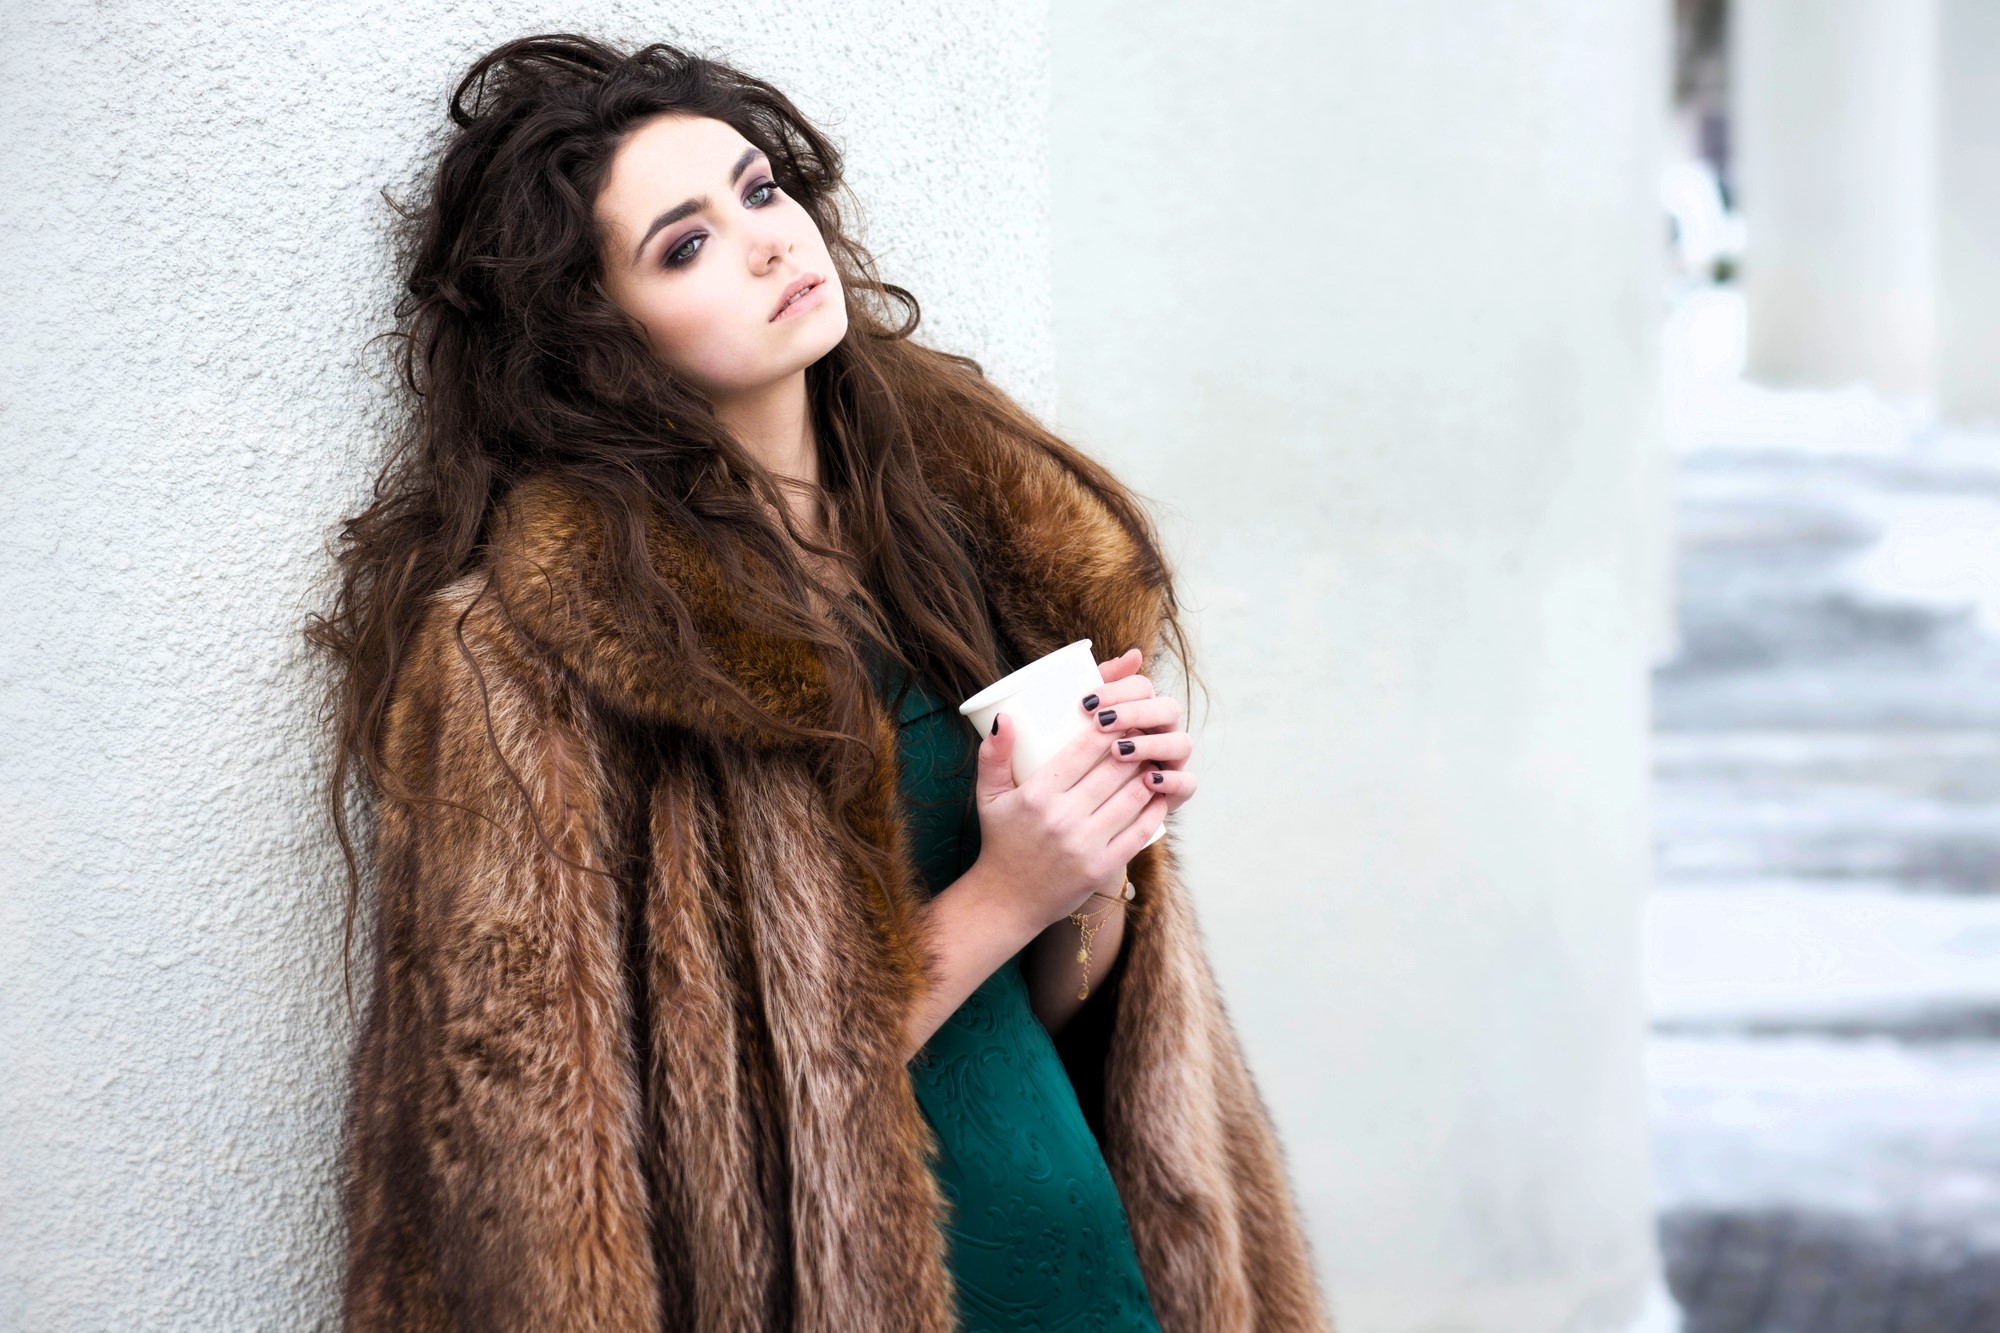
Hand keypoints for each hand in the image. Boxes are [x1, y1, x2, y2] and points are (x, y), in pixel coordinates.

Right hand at [971, 688, 1166, 932]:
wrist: (1008, 900)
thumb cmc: (1001, 840)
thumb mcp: (988, 796)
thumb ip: (992, 755)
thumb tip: (1004, 715)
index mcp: (1037, 796)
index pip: (1084, 750)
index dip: (1109, 729)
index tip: (1120, 718)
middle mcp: (1063, 819)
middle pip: (1115, 769)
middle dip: (1135, 747)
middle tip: (1143, 735)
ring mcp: (1085, 845)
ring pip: (1133, 796)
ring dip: (1148, 774)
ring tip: (1153, 760)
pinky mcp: (1102, 867)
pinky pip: (1140, 831)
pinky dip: (1155, 809)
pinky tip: (1159, 793)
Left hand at [1085, 647, 1197, 817]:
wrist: (1080, 808)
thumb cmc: (1077, 760)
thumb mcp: (1077, 724)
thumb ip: (1097, 685)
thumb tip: (1134, 654)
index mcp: (1140, 708)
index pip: (1142, 686)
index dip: (1118, 689)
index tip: (1086, 702)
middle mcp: (1162, 730)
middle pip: (1166, 708)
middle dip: (1135, 712)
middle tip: (1101, 722)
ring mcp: (1172, 760)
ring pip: (1181, 742)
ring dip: (1151, 743)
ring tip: (1118, 751)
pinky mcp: (1176, 791)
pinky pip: (1188, 783)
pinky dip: (1172, 779)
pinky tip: (1147, 779)